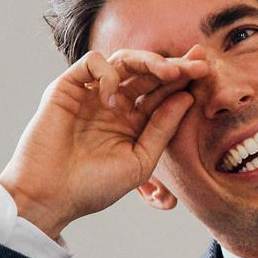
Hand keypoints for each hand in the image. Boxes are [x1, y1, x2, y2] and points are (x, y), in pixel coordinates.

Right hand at [0, 47, 210, 237]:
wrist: (50, 197)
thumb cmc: (93, 187)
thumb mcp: (140, 160)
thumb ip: (162, 128)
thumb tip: (188, 97)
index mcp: (134, 121)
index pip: (163, 91)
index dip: (184, 79)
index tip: (207, 71)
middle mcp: (115, 103)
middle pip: (148, 72)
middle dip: (174, 65)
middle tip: (197, 64)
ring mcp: (91, 93)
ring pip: (124, 60)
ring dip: (150, 61)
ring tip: (170, 72)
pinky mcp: (67, 88)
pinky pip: (92, 63)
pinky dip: (108, 73)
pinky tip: (114, 98)